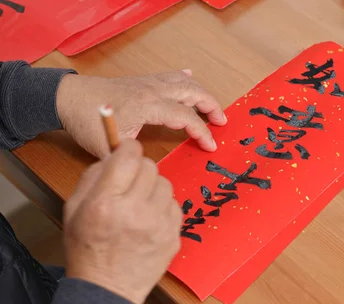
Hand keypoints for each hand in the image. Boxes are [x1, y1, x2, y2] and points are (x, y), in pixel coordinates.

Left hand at [56, 69, 226, 157]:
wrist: (68, 97)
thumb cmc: (87, 121)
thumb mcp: (109, 147)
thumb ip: (133, 157)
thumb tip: (151, 168)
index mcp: (147, 106)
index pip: (185, 117)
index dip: (202, 132)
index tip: (210, 146)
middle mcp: (152, 91)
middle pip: (192, 93)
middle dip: (211, 107)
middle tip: (222, 122)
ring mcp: (148, 83)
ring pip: (184, 82)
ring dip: (202, 93)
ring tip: (212, 107)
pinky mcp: (142, 81)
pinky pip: (170, 76)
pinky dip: (184, 78)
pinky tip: (191, 77)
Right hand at [63, 140, 181, 303]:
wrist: (107, 287)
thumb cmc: (88, 248)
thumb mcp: (74, 208)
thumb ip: (94, 176)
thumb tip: (116, 153)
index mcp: (107, 202)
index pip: (129, 156)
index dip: (128, 148)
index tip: (126, 151)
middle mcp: (135, 211)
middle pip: (150, 166)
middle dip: (139, 169)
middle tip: (130, 183)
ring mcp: (159, 225)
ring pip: (166, 184)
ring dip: (153, 188)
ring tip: (139, 204)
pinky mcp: (174, 235)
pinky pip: (175, 205)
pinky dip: (163, 207)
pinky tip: (149, 219)